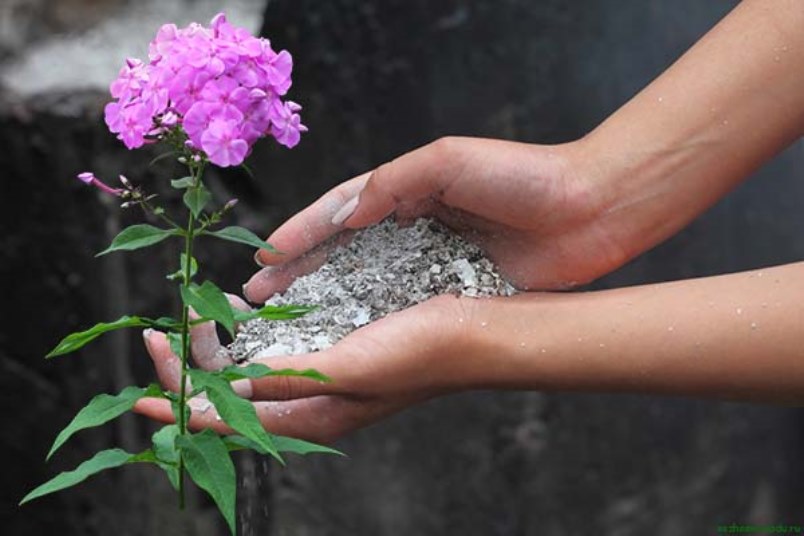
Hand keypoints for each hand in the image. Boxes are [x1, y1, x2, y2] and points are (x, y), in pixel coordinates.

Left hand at [134, 294, 483, 442]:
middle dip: (193, 366)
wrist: (474, 332)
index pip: (228, 418)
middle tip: (170, 325)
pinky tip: (245, 311)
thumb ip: (286, 378)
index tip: (144, 383)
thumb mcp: (350, 368)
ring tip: (201, 313)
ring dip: (219, 346)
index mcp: (311, 414)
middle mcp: (310, 400)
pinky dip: (251, 332)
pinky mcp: (334, 350)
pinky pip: (276, 348)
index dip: (181, 402)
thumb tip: (222, 390)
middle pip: (231, 395)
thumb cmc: (422, 353)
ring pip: (250, 370)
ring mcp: (321, 375)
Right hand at [245, 136, 627, 298]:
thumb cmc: (523, 175)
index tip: (263, 259)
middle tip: (258, 300)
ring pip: (367, 286)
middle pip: (342, 255)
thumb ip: (391, 183)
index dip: (300, 235)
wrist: (592, 209)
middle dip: (300, 276)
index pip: (338, 213)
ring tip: (289, 324)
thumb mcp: (448, 160)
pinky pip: (405, 309)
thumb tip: (343, 214)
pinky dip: (374, 324)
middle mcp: (411, 228)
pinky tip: (347, 340)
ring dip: (328, 304)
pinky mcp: (456, 291)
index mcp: (404, 190)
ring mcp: (432, 262)